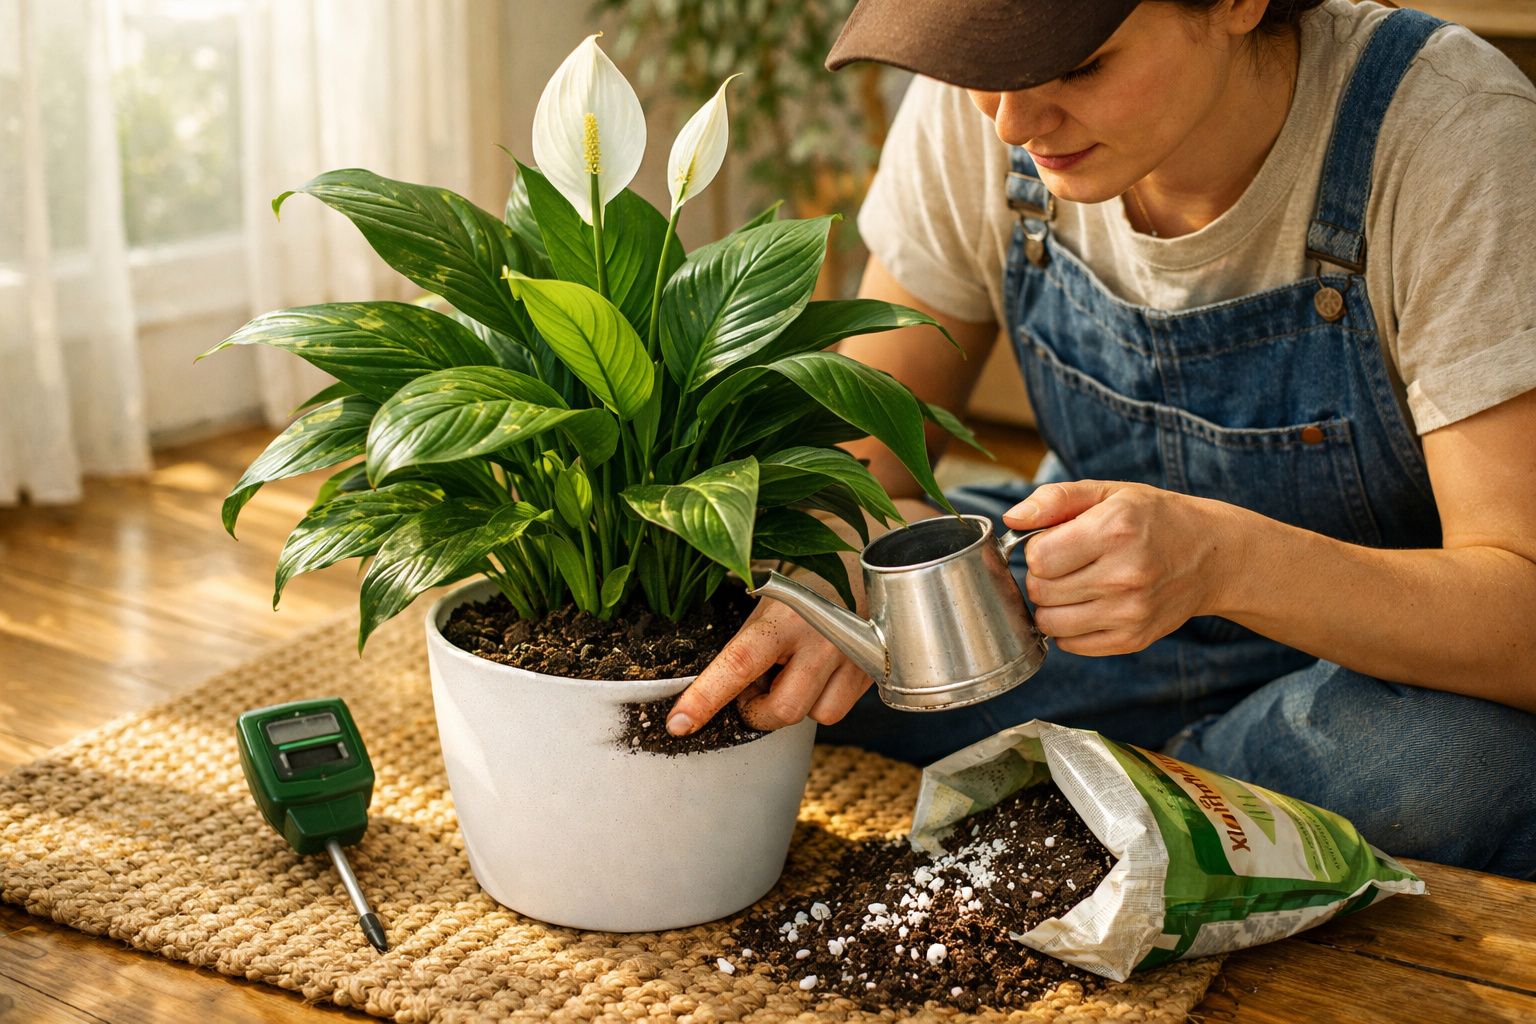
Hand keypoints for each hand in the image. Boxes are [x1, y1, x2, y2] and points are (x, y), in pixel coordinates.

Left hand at [665, 576, 873, 734]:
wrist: (866, 560)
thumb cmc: (806, 580)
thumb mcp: (768, 600)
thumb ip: (745, 642)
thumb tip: (716, 687)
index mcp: (785, 614)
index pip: (739, 663)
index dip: (705, 698)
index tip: (678, 723)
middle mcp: (821, 636)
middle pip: (781, 709)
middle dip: (757, 711)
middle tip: (752, 687)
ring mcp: (851, 655)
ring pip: (812, 715)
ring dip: (791, 704)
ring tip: (790, 673)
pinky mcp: (871, 669)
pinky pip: (835, 711)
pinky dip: (819, 702)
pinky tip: (818, 674)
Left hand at [1005, 480, 1235, 655]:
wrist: (1213, 556)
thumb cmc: (1153, 519)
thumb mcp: (1108, 492)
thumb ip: (1055, 500)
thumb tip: (1012, 518)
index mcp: (1116, 530)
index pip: (1038, 558)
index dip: (1037, 549)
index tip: (1055, 542)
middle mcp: (1126, 574)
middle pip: (1040, 591)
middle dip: (1041, 577)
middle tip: (1066, 564)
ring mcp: (1131, 612)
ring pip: (1049, 623)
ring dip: (1051, 605)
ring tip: (1075, 585)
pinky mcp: (1134, 639)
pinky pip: (1070, 645)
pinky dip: (1069, 628)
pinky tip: (1089, 606)